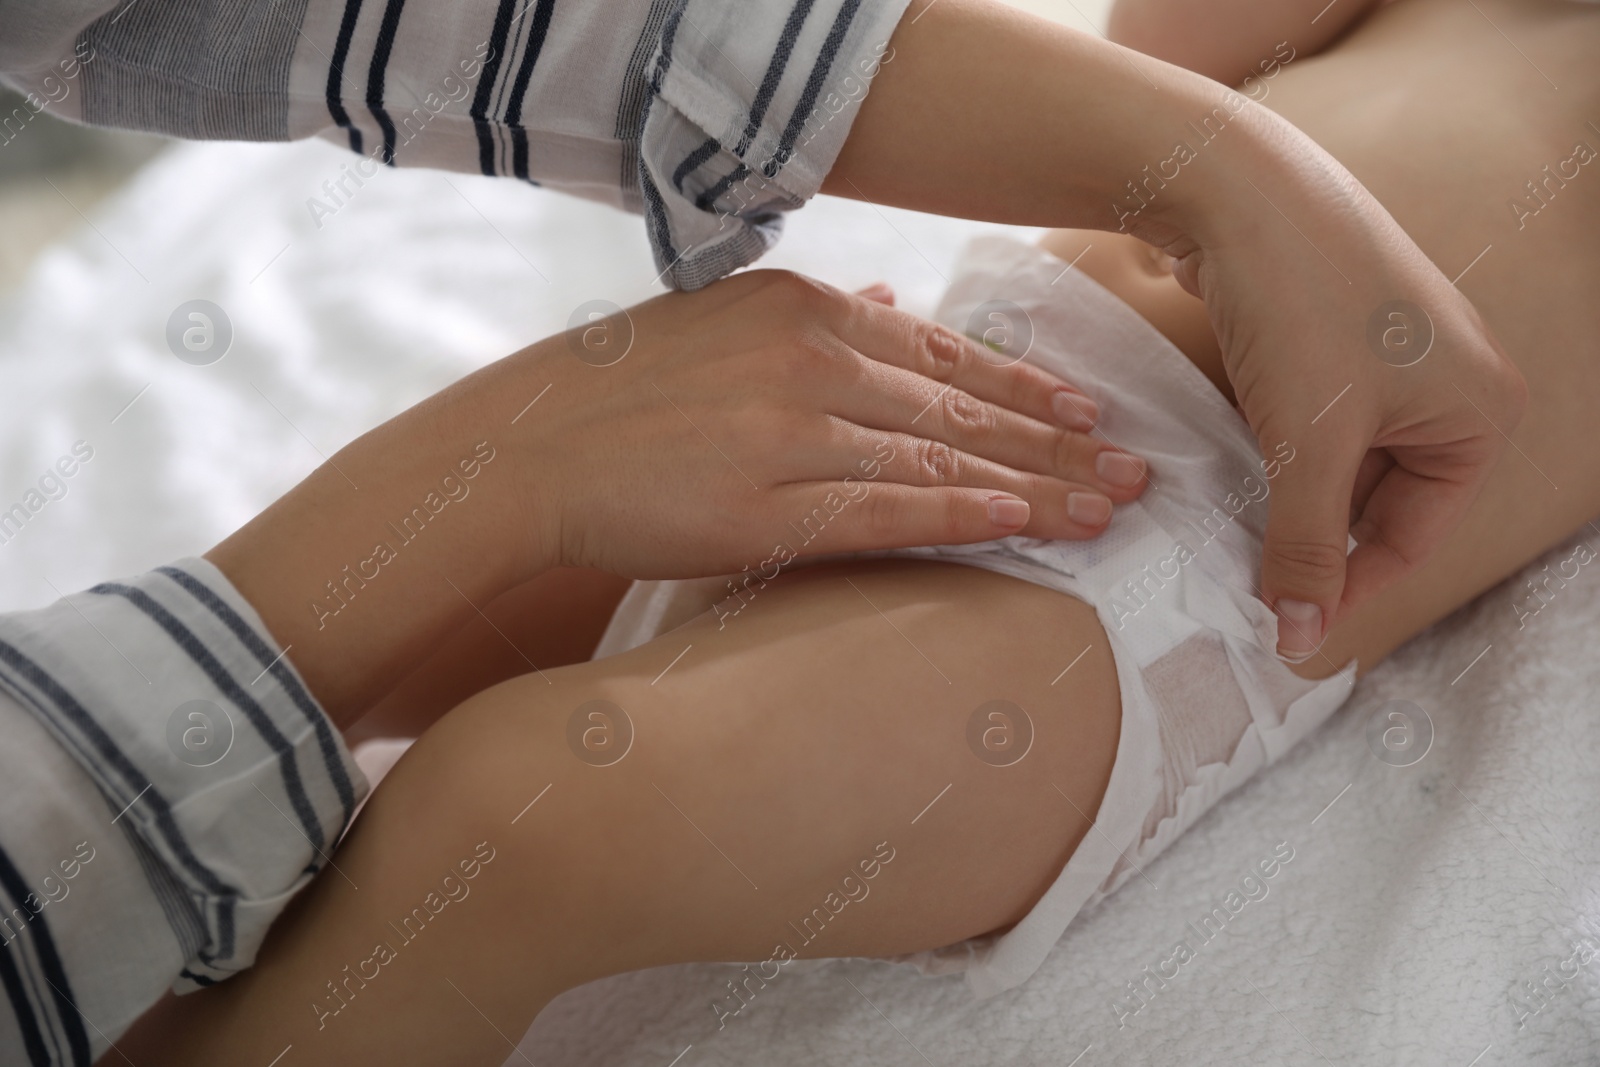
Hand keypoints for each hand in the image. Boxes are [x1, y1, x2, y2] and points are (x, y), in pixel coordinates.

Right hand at [511, 270, 1148, 578]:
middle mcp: (811, 357)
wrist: (529, 447)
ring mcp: (793, 430)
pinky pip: (887, 507)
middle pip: (962, 406)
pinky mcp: (769, 505)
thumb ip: (808, 315)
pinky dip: (959, 513)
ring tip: (1106, 509)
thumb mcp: (719, 322)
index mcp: (803, 307)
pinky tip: (1020, 523)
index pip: (943, 351)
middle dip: (1059, 442)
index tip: (1089, 413)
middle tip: (1135, 470)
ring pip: (943, 458)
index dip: (1025, 388)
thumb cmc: (621, 390)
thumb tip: (880, 302)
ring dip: (1035, 486)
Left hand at [825, 0, 1522, 660]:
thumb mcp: (1309, 442)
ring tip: (1231, 543)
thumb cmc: (1299, 307)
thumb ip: (1306, 545)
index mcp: (1478, 414)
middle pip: (1377, 505)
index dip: (1343, 590)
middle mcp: (1449, 387)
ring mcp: (1391, 361)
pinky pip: (1312, 425)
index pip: (1410, 537)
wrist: (1239, 188)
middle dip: (1312, 545)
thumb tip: (1298, 635)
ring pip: (1337, 466)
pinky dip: (1275, 457)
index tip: (1281, 634)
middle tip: (1247, 593)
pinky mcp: (1336, 341)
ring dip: (1286, 502)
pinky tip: (1230, 483)